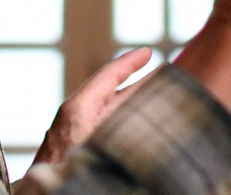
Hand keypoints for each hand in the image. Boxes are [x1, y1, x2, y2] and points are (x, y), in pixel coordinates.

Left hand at [31, 48, 153, 165]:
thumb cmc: (67, 177)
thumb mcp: (97, 138)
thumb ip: (119, 120)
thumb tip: (147, 111)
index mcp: (78, 111)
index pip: (107, 77)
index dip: (129, 63)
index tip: (148, 53)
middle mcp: (74, 118)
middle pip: (109, 92)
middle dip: (135, 84)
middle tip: (164, 76)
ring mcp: (72, 133)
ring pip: (105, 111)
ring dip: (130, 104)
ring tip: (156, 101)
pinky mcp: (73, 148)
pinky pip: (100, 127)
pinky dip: (120, 122)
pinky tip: (134, 129)